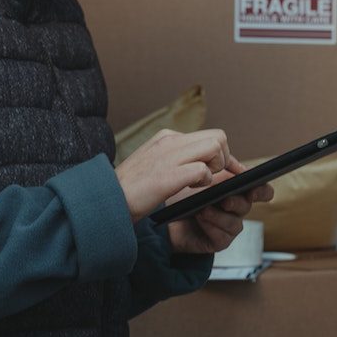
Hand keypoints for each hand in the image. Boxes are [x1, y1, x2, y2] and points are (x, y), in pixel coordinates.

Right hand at [115, 128, 230, 222]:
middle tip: (214, 177)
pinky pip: (202, 170)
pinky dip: (204, 181)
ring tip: (201, 182)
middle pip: (218, 137)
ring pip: (215, 147)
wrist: (106, 201)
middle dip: (225, 159)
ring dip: (216, 167)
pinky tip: (191, 189)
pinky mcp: (167, 176)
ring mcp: (168, 156)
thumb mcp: (156, 164)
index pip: (210, 135)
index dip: (225, 154)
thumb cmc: (132, 189)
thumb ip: (178, 159)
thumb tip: (204, 164)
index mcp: (167, 137)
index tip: (230, 170)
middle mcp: (170, 141)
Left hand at [166, 155, 273, 255]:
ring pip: (235, 223)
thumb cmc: (185, 195)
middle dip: (236, 202)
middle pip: (247, 205)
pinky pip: (223, 236)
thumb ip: (223, 168)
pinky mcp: (219, 241)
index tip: (253, 189)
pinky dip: (211, 227)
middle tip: (225, 200)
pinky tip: (201, 219)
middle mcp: (237, 209)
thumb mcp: (203, 176)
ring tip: (203, 209)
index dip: (262, 190)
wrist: (166, 216)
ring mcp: (229, 226)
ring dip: (218, 216)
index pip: (261, 190)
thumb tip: (240, 168)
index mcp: (238, 191)